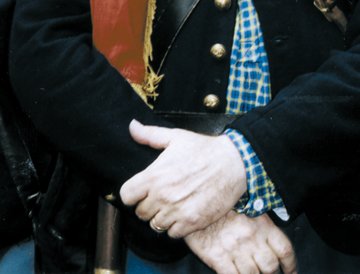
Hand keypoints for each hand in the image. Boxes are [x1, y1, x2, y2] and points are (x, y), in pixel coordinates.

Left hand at [120, 121, 246, 237]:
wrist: (233, 163)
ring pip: (155, 224)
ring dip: (162, 216)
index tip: (141, 190)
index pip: (126, 195)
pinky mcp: (191, 223)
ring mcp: (176, 211)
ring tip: (173, 204)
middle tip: (161, 196)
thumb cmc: (204, 149)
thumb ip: (149, 135)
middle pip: (140, 213)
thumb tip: (132, 126)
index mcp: (154, 175)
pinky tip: (183, 212)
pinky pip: (172, 233)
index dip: (132, 193)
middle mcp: (162, 196)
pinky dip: (176, 226)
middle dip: (148, 205)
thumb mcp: (175, 137)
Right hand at [185, 210, 296, 273]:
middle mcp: (251, 238)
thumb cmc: (223, 206)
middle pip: (271, 267)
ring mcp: (235, 249)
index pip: (284, 249)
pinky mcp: (218, 258)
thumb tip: (273, 241)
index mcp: (261, 224)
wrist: (195, 203)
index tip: (291, 272)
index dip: (291, 265)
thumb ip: (262, 224)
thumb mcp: (247, 208)